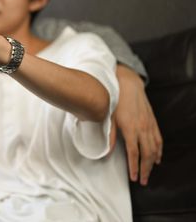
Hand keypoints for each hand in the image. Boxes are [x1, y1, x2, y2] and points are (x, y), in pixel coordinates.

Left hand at [109, 64, 162, 184]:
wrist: (128, 84)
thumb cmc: (116, 100)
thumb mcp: (108, 116)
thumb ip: (109, 135)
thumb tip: (105, 151)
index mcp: (130, 128)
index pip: (134, 153)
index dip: (134, 167)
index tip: (133, 177)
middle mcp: (142, 128)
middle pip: (147, 154)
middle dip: (145, 169)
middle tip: (142, 181)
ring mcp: (149, 125)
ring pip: (155, 148)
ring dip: (152, 162)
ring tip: (149, 173)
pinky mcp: (153, 121)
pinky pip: (159, 139)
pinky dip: (159, 150)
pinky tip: (157, 158)